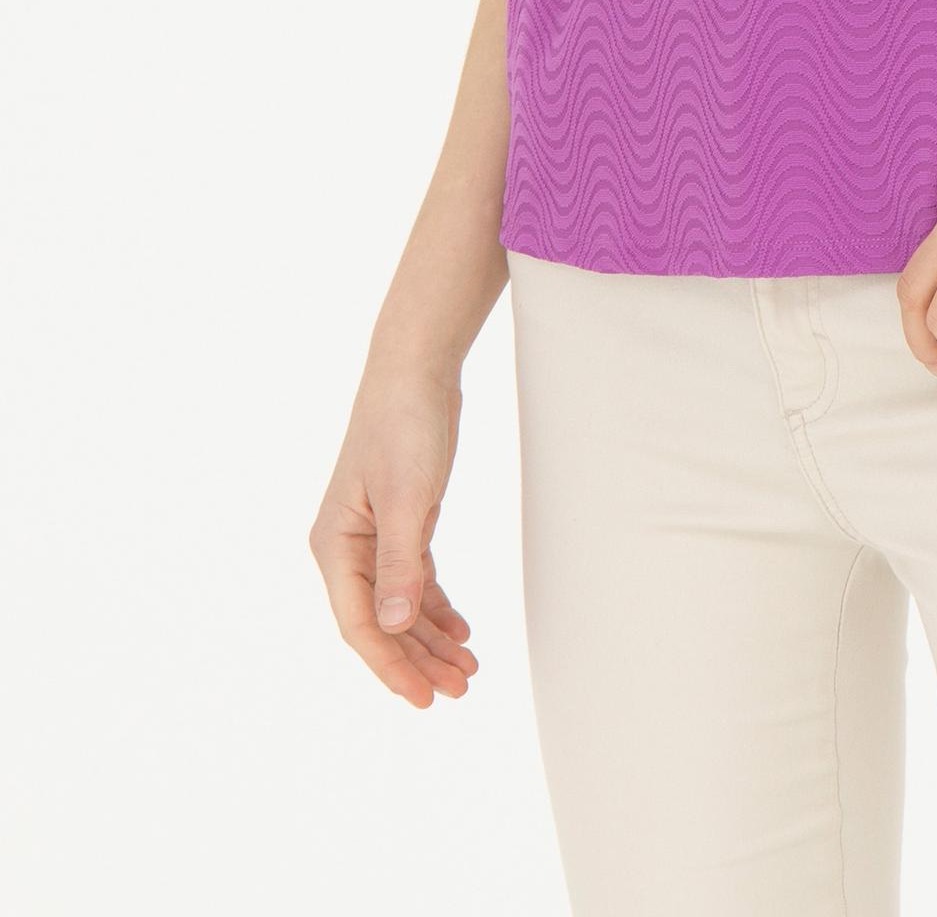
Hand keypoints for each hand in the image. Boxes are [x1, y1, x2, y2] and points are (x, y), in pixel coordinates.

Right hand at [308, 365, 478, 708]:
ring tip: (467, 669)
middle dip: (418, 659)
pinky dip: (436, 608)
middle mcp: (348, 549)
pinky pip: (415, 582)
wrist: (415, 371)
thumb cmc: (403, 425)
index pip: (361, 625)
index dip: (391, 665)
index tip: (424, 698)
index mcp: (335, 546)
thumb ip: (399, 564)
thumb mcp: (407, 497)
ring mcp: (373, 538)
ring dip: (431, 639)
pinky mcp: (400, 525)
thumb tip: (392, 625)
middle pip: (382, 623)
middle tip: (461, 688)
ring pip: (401, 606)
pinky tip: (460, 630)